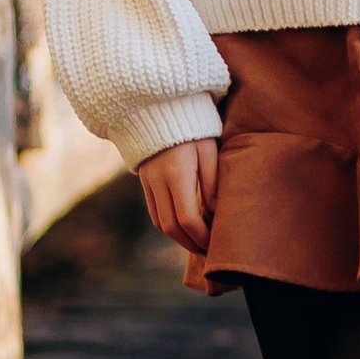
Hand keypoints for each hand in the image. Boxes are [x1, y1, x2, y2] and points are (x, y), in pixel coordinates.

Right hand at [137, 137, 219, 256]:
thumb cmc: (193, 127)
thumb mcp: (209, 150)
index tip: (215, 243)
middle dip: (189, 243)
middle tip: (208, 250)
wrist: (159, 108)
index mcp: (177, 174)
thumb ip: (213, 182)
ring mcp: (148, 182)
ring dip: (178, 237)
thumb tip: (214, 213)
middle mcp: (158, 181)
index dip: (201, 236)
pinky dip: (168, 224)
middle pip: (170, 226)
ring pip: (159, 222)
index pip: (187, 218)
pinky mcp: (144, 181)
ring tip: (198, 241)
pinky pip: (154, 211)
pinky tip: (184, 226)